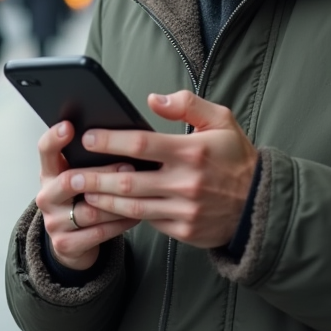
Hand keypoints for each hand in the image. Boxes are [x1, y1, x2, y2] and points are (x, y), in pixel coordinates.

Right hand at [35, 121, 139, 270]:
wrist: (70, 242)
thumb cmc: (80, 200)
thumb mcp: (78, 178)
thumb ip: (87, 161)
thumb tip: (120, 137)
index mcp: (48, 174)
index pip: (45, 151)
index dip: (54, 138)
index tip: (69, 126)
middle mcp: (46, 197)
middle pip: (69, 181)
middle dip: (102, 173)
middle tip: (128, 165)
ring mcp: (54, 222)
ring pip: (89, 210)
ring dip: (117, 201)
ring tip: (140, 190)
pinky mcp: (65, 244)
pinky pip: (98, 233)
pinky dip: (120, 223)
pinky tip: (137, 214)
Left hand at [78, 91, 257, 248]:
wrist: (260, 204)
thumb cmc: (236, 157)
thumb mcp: (221, 120)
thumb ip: (188, 104)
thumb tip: (153, 100)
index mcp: (193, 151)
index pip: (141, 144)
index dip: (110, 141)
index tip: (87, 137)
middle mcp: (187, 182)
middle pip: (128, 181)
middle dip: (94, 178)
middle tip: (69, 175)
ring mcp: (185, 209)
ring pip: (132, 206)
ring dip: (102, 201)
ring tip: (80, 194)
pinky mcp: (184, 230)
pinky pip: (148, 222)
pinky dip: (125, 216)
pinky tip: (106, 209)